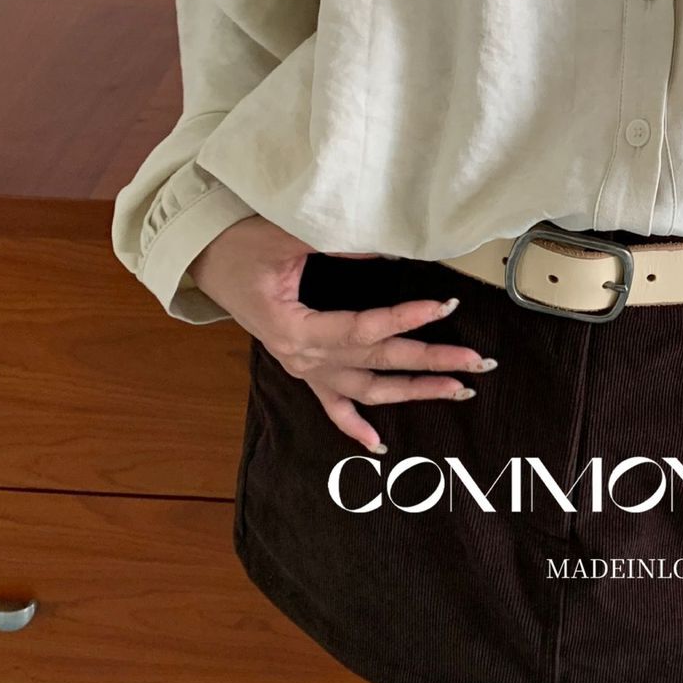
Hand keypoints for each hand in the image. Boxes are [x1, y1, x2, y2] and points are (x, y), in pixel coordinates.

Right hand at [190, 217, 495, 453]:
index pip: (366, 328)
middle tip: (478, 362)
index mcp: (298, 328)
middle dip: (432, 363)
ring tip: (458, 391)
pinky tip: (379, 446)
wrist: (204, 261)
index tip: (446, 306)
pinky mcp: (301, 368)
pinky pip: (331, 407)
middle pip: (378, 363)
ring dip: (413, 392)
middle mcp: (304, 357)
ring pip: (367, 390)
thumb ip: (335, 244)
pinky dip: (355, 428)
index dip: (408, 318)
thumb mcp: (283, 236)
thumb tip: (388, 248)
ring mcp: (303, 367)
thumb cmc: (240, 245)